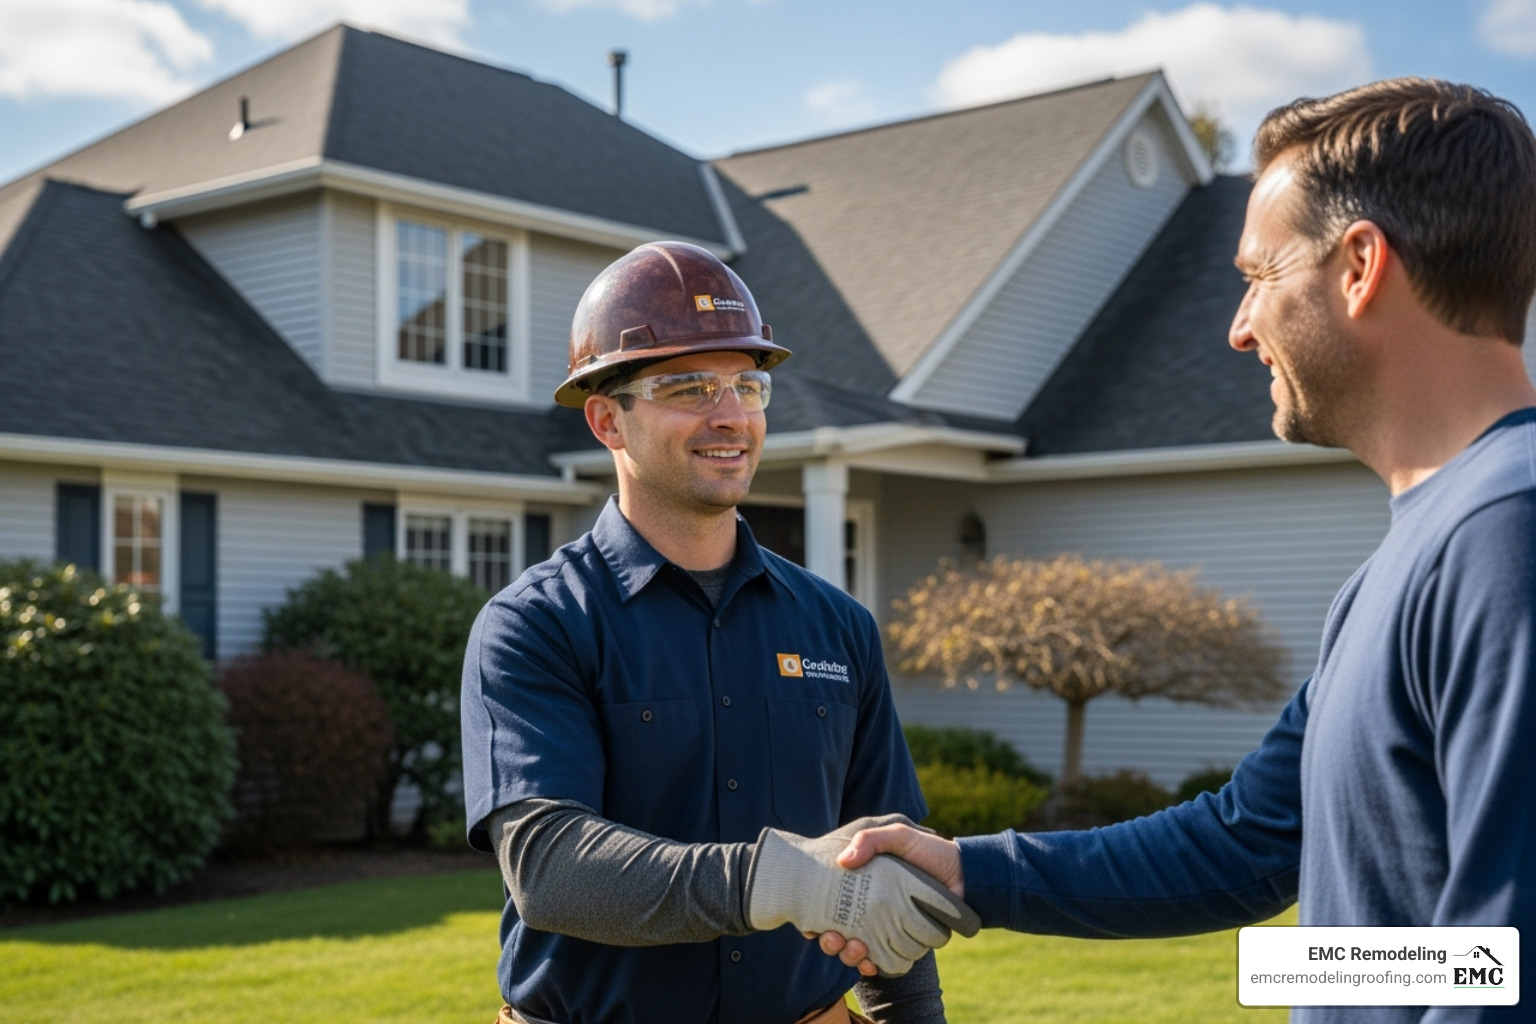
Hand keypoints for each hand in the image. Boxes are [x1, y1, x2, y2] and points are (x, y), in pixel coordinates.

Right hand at [745, 822, 978, 976]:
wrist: (965, 875)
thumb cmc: (929, 851)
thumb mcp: (898, 835)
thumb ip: (870, 839)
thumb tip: (843, 862)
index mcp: (861, 884)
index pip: (827, 904)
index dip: (814, 917)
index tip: (810, 924)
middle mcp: (869, 907)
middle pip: (836, 930)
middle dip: (830, 940)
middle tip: (832, 938)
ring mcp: (884, 926)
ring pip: (854, 948)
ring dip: (848, 954)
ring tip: (856, 949)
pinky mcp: (901, 942)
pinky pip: (880, 960)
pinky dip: (870, 964)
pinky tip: (869, 962)